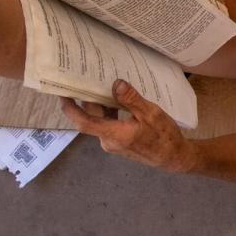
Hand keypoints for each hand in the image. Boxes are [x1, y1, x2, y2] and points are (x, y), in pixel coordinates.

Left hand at [60, 80, 196, 173]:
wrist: (173, 157)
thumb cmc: (164, 136)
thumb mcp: (151, 114)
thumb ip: (132, 100)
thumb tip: (116, 84)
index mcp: (114, 134)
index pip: (84, 122)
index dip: (70, 109)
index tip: (62, 93)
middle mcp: (108, 141)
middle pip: (92, 118)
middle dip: (87, 99)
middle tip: (86, 78)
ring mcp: (113, 143)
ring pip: (101, 121)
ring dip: (100, 105)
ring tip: (102, 84)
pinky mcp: (119, 143)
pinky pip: (109, 125)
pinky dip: (109, 112)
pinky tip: (116, 100)